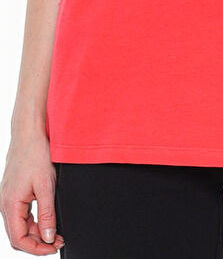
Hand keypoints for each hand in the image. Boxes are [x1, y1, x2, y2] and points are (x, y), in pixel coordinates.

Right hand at [0, 132, 64, 254]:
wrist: (29, 134)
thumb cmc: (35, 155)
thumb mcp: (46, 186)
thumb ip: (47, 214)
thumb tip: (49, 237)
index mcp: (10, 205)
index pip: (19, 239)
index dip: (37, 248)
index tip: (53, 248)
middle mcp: (6, 204)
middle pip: (19, 235)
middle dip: (38, 242)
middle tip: (58, 241)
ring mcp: (9, 199)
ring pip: (21, 225)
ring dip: (38, 231)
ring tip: (57, 232)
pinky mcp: (14, 193)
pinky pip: (22, 214)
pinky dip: (34, 220)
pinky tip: (48, 218)